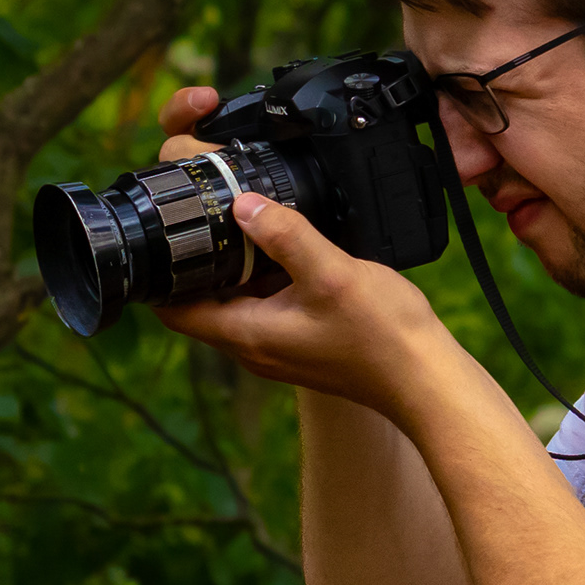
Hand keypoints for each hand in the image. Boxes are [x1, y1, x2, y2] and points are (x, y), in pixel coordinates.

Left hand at [147, 91, 456, 419]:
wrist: (426, 380)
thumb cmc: (383, 337)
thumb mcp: (331, 273)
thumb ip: (285, 235)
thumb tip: (243, 205)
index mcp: (247, 335)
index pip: (174, 312)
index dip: (159, 277)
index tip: (164, 236)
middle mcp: (255, 348)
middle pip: (201, 304)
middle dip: (198, 263)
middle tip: (205, 217)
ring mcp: (278, 349)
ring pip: (235, 304)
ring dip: (234, 269)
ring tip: (244, 224)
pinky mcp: (302, 345)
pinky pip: (267, 308)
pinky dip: (266, 280)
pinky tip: (288, 252)